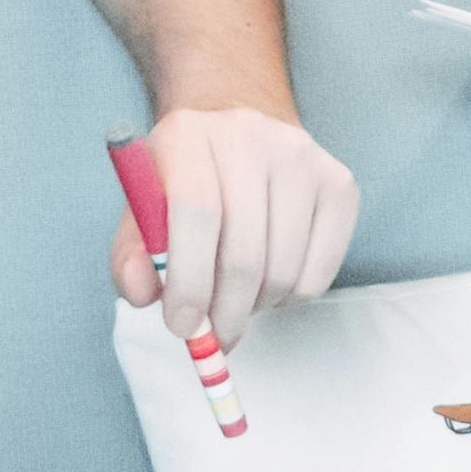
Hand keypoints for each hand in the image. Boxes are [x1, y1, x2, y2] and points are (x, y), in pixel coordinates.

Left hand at [106, 103, 356, 343]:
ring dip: (256, 307)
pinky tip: (269, 281)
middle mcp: (249, 135)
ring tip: (237, 299)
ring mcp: (301, 156)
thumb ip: (132, 254)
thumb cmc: (185, 185)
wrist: (239, 138)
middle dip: (225, 313)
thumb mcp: (144, 211)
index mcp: (187, 134)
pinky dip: (290, 298)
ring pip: (283, 270)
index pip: (195, 212)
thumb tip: (141, 293)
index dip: (188, 281)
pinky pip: (318, 273)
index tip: (182, 327)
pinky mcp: (339, 184)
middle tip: (214, 337)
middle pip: (244, 251)